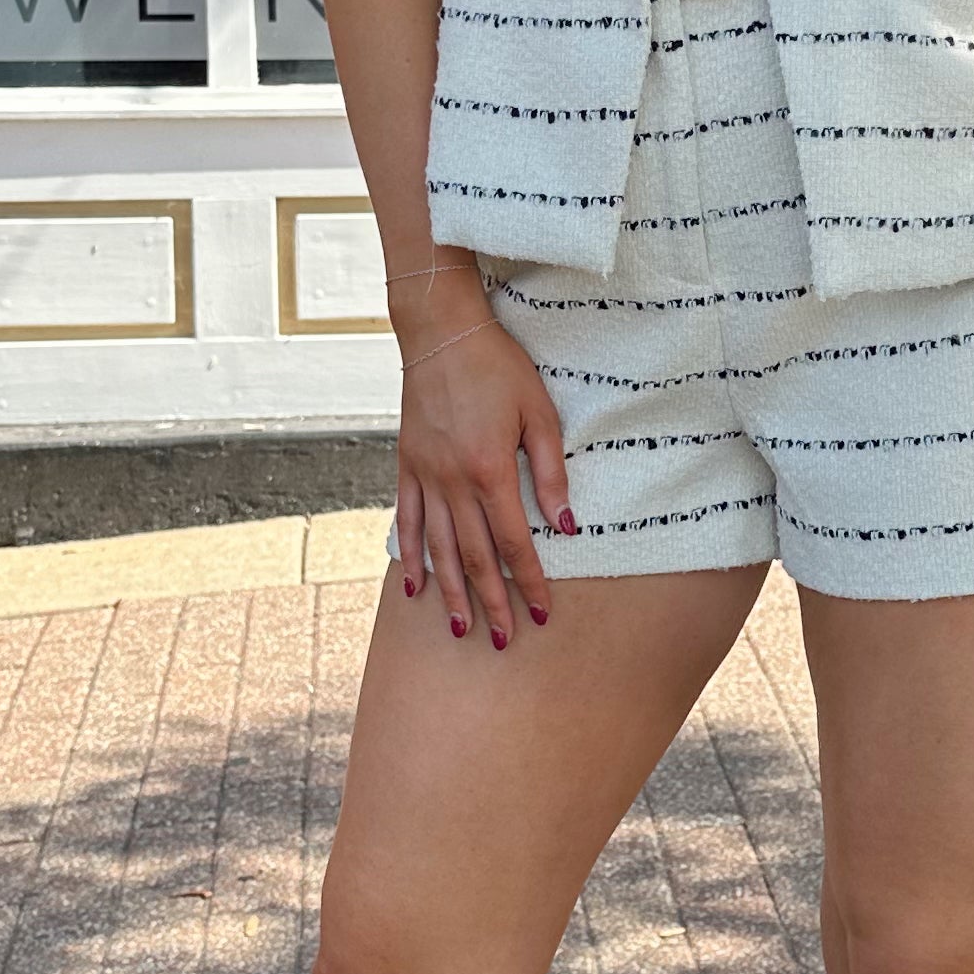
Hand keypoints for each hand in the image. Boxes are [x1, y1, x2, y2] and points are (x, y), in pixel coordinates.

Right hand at [393, 282, 570, 648]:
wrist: (442, 333)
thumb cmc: (499, 368)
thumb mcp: (539, 412)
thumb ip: (551, 472)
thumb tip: (566, 525)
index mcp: (490, 469)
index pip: (513, 540)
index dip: (529, 580)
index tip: (541, 612)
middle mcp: (453, 481)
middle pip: (474, 555)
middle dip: (492, 601)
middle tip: (503, 639)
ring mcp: (425, 476)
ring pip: (439, 548)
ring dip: (451, 591)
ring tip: (462, 627)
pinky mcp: (407, 466)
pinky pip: (408, 521)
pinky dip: (410, 557)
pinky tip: (414, 587)